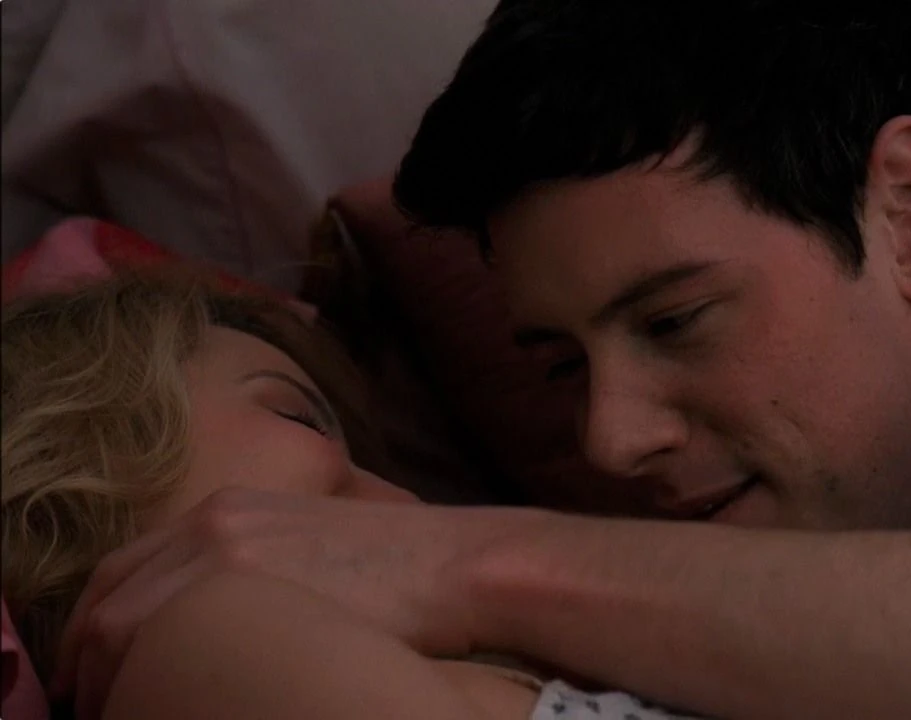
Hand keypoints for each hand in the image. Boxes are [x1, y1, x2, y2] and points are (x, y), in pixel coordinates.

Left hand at [49, 487, 529, 719]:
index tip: (96, 665)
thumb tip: (231, 616)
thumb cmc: (409, 568)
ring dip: (105, 677)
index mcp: (231, 509)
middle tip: (90, 702)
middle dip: (86, 655)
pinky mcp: (244, 591)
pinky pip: (151, 646)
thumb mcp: (317, 546)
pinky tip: (153, 710)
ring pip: (118, 624)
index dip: (98, 622)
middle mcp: (214, 522)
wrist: (458, 566)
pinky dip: (134, 683)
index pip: (128, 569)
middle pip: (109, 595)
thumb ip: (261, 566)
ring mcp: (225, 553)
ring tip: (116, 715)